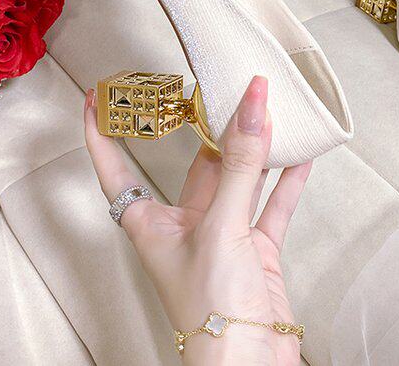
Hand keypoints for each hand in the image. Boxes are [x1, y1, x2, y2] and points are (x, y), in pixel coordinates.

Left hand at [84, 76, 310, 365]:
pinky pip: (273, 204)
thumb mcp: (221, 228)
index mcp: (153, 224)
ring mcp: (224, 237)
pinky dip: (287, 180)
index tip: (97, 96)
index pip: (116, 168)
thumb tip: (252, 106)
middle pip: (196, 164)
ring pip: (239, 179)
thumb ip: (240, 166)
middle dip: (210, 126)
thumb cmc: (211, 313)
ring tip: (268, 109)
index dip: (103, 132)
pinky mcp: (257, 250)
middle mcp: (186, 226)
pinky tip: (301, 156)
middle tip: (221, 85)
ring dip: (256, 148)